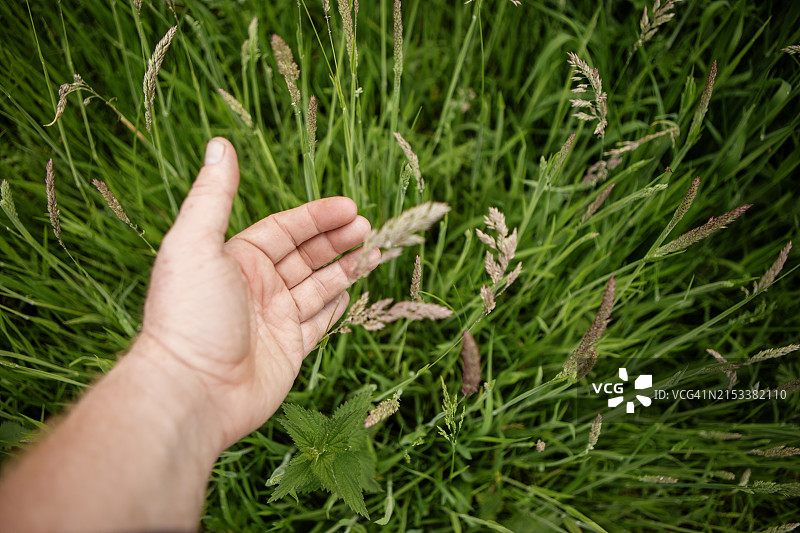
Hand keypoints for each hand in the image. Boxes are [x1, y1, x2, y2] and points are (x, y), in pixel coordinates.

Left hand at [139, 137, 376, 450]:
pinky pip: (320, 321)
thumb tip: (219, 143)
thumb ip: (213, 195)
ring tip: (377, 251)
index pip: (285, 229)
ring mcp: (275, 320)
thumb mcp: (195, 244)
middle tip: (369, 226)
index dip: (318, 217)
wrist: (192, 389)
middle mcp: (257, 287)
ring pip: (319, 285)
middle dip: (337, 238)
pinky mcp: (289, 350)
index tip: (350, 207)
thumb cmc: (189, 314)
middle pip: (306, 254)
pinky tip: (354, 289)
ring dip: (346, 267)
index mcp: (236, 259)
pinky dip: (337, 305)